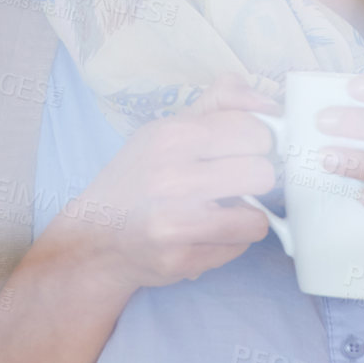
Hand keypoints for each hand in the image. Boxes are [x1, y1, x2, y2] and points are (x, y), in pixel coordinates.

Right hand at [47, 73, 277, 295]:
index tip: (243, 150)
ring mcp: (176, 222)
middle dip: (254, 179)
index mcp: (172, 136)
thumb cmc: (138, 178)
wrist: (95, 236)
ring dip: (246, 215)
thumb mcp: (167, 128)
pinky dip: (231, 240)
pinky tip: (207, 234)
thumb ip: (220, 103)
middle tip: (232, 182)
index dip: (256, 142)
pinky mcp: (181, 259)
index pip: (254, 130)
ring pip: (258, 217)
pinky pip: (240, 246)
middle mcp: (172, 177)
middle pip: (263, 173)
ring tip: (222, 210)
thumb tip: (269, 103)